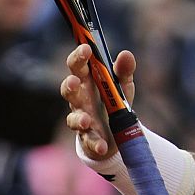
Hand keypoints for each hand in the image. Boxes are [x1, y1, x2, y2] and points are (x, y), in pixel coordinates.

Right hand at [60, 43, 135, 161]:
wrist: (118, 133)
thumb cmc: (115, 102)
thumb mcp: (123, 85)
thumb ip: (124, 70)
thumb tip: (126, 54)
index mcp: (87, 81)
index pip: (77, 65)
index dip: (79, 56)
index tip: (86, 48)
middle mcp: (80, 99)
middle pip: (68, 89)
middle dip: (69, 85)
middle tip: (74, 81)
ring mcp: (82, 119)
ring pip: (73, 118)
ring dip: (78, 119)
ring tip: (86, 120)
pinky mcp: (88, 139)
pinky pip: (88, 141)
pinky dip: (94, 143)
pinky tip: (102, 145)